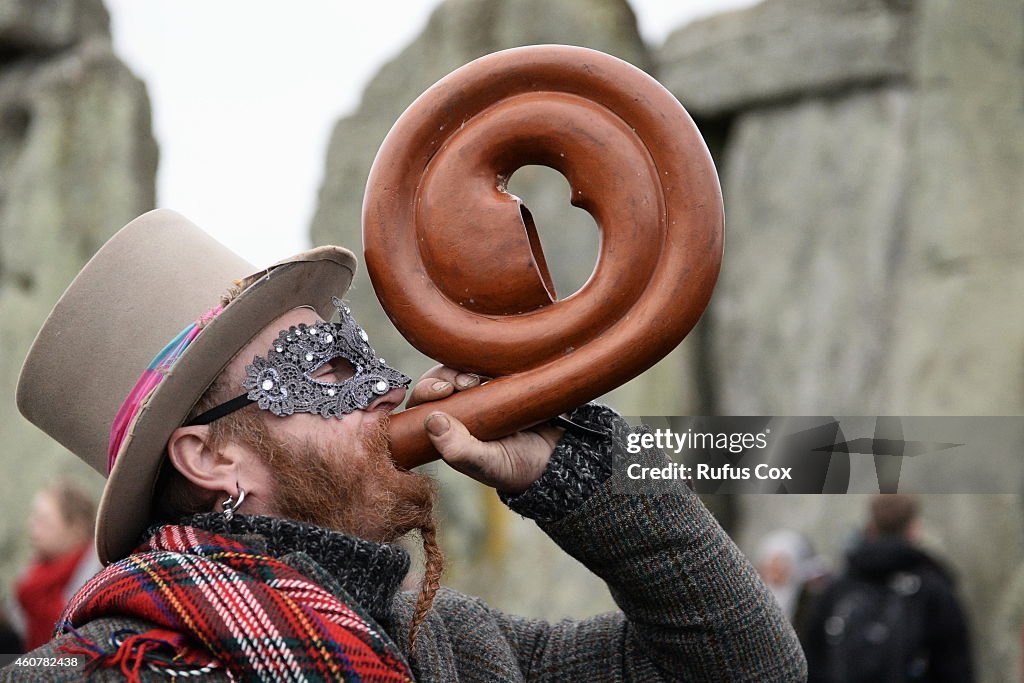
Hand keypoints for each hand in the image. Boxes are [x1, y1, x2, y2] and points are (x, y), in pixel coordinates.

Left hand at [406, 365, 563, 494]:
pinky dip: (488, 359)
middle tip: (466, 383)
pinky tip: (499, 367)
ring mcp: (482, 391)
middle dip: (445, 376)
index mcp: (449, 429)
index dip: (426, 392)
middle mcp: (461, 407)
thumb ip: (459, 450)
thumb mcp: (488, 464)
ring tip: (480, 378)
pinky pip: (488, 361)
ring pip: (460, 366)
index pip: (422, 404)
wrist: (559, 455)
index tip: (442, 392)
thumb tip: (433, 420)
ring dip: (465, 366)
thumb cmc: (518, 466)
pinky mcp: (503, 378)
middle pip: (439, 379)